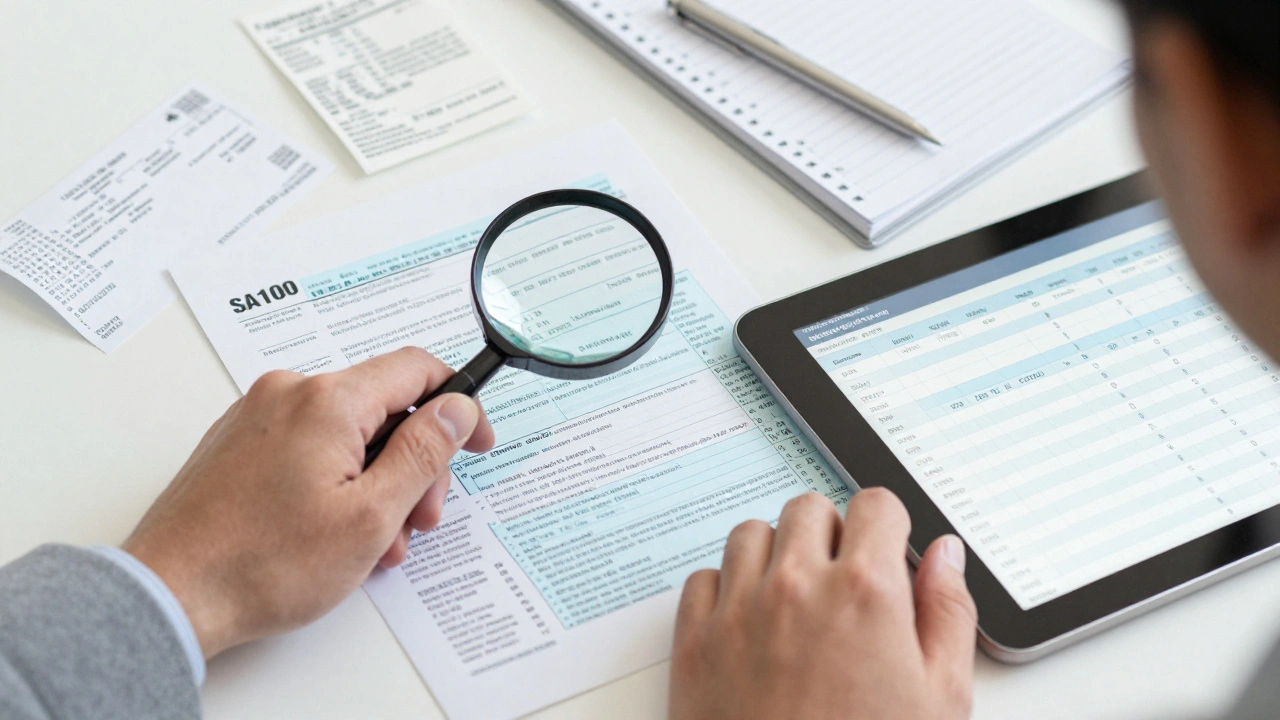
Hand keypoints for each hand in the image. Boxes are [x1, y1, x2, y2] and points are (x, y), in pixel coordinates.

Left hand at [123, 347, 494, 658]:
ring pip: (348, 432)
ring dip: (376, 481)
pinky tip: (335, 531)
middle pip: (383, 407)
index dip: (459, 403)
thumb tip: (456, 408)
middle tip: (418, 520)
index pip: (416, 369)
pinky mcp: (240, 442)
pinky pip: (310, 446)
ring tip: (371, 543)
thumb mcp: (371, 516)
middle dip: (414, 463)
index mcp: (327, 401)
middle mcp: (289, 393)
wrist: (171, 594)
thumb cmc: (262, 563)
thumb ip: (423, 453)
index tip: (475, 440)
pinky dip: (336, 481)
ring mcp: (258, 416)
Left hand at [669, 489, 976, 719]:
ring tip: (795, 603)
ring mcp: (737, 609)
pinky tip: (750, 626)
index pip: (874, 504)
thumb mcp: (941, 699)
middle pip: (809, 509)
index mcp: (865, 591)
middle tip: (843, 585)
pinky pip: (704, 578)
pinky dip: (725, 591)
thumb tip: (944, 556)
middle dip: (830, 536)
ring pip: (751, 533)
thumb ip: (947, 612)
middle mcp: (795, 585)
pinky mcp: (694, 639)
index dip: (885, 527)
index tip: (884, 552)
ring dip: (775, 554)